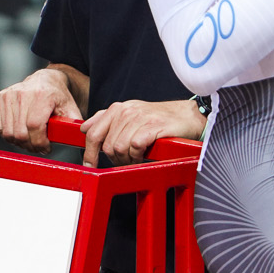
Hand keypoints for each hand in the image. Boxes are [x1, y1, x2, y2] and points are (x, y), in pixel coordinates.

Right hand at [0, 66, 80, 149]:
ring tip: (29, 140)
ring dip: (18, 142)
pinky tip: (19, 132)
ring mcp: (9, 95)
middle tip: (38, 147)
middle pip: (20, 132)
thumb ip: (73, 125)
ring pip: (7, 132)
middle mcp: (23, 93)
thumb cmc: (58, 96)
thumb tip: (79, 139)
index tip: (46, 148)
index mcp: (42, 95)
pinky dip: (7, 134)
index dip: (39, 142)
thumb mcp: (70, 109)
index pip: (34, 126)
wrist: (45, 79)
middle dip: (30, 145)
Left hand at [82, 98, 204, 166]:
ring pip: (119, 147)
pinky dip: (138, 155)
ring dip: (127, 159)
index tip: (90, 164)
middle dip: (114, 158)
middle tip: (125, 161)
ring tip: (137, 157)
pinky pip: (135, 146)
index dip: (89, 151)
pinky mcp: (152, 126)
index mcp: (118, 108)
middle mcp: (126, 111)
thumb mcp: (131, 116)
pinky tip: (144, 154)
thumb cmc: (160, 119)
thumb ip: (108, 121)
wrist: (188, 116)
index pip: (92, 132)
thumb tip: (85, 128)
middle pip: (106, 144)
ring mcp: (140, 118)